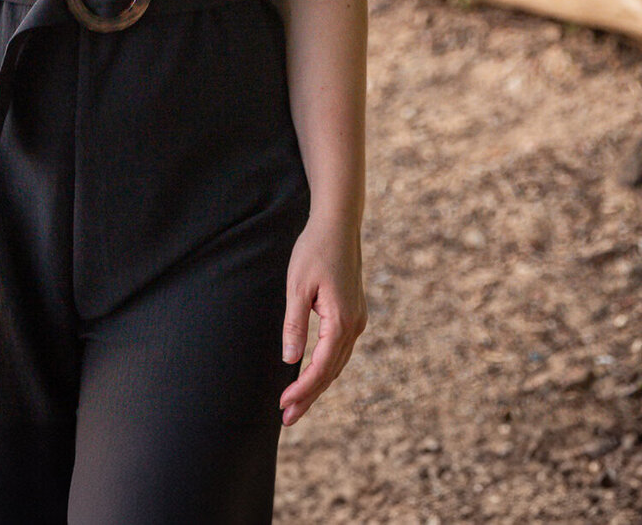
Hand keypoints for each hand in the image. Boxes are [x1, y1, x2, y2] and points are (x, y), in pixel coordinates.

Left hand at [278, 214, 367, 425]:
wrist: (339, 223)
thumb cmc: (314, 250)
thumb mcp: (297, 286)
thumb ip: (294, 324)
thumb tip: (290, 361)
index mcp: (341, 321)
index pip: (321, 368)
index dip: (302, 390)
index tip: (283, 406)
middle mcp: (355, 325)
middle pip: (331, 372)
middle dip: (309, 396)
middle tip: (286, 419)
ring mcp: (357, 320)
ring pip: (337, 363)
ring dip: (317, 385)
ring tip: (296, 405)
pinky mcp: (354, 314)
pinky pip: (339, 350)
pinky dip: (325, 367)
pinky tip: (312, 374)